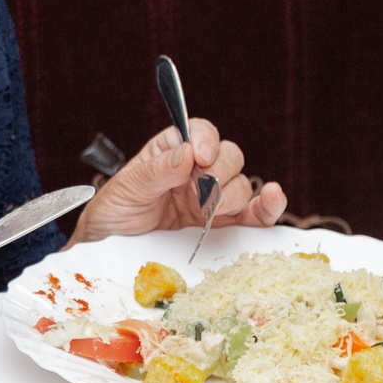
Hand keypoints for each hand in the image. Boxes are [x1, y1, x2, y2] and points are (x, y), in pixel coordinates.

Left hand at [71, 119, 286, 246]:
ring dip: (233, 194)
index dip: (206, 140)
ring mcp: (211, 199)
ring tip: (210, 208)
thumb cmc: (113, 214)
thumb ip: (155, 171)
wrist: (110, 251)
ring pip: (242, 185)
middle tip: (200, 190)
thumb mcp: (126, 188)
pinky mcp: (222, 226)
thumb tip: (187, 153)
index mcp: (171, 152)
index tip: (201, 156)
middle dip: (220, 171)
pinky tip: (273, 199)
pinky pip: (254, 215)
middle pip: (228, 157)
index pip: (199, 132)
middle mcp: (196, 172)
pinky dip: (268, 207)